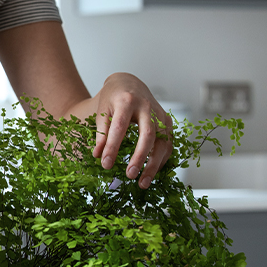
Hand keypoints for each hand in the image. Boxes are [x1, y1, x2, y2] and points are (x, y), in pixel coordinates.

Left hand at [91, 73, 172, 188]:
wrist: (129, 84)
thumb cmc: (114, 98)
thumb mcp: (102, 111)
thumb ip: (101, 133)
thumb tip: (98, 156)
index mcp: (127, 101)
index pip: (119, 127)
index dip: (113, 147)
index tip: (105, 164)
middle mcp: (148, 107)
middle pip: (147, 134)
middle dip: (140, 157)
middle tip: (129, 175)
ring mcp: (161, 114)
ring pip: (162, 142)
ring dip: (154, 165)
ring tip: (142, 183)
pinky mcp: (168, 122)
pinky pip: (168, 144)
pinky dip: (161, 161)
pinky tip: (151, 173)